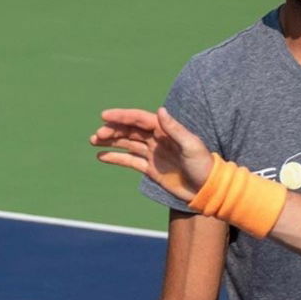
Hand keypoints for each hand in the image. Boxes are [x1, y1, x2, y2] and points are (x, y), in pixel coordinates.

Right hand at [91, 107, 212, 202]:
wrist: (207, 189)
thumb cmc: (204, 165)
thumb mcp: (191, 146)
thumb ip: (175, 129)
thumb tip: (160, 110)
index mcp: (166, 131)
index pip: (140, 119)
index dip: (123, 116)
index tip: (105, 115)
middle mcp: (158, 140)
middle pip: (131, 131)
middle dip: (113, 130)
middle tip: (97, 134)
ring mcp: (153, 154)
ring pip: (127, 144)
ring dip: (111, 141)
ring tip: (93, 140)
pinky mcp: (151, 169)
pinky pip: (130, 161)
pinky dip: (116, 157)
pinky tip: (101, 156)